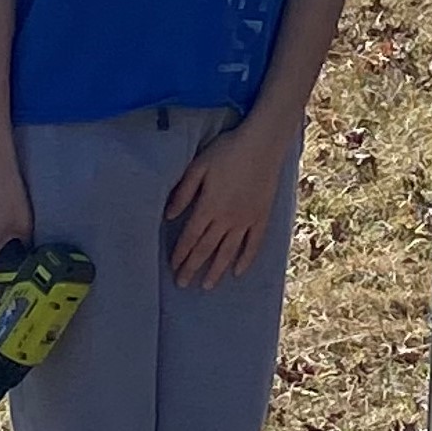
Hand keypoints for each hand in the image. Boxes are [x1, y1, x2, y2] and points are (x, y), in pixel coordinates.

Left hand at [166, 116, 292, 288]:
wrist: (263, 144)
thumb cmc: (227, 151)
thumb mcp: (198, 166)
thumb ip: (183, 192)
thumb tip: (168, 216)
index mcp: (208, 206)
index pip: (190, 237)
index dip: (180, 254)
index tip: (173, 268)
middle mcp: (226, 219)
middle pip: (207, 249)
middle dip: (193, 268)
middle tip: (183, 284)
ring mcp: (246, 220)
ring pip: (228, 252)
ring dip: (216, 270)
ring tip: (207, 286)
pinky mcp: (261, 217)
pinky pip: (253, 244)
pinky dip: (246, 260)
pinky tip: (238, 272)